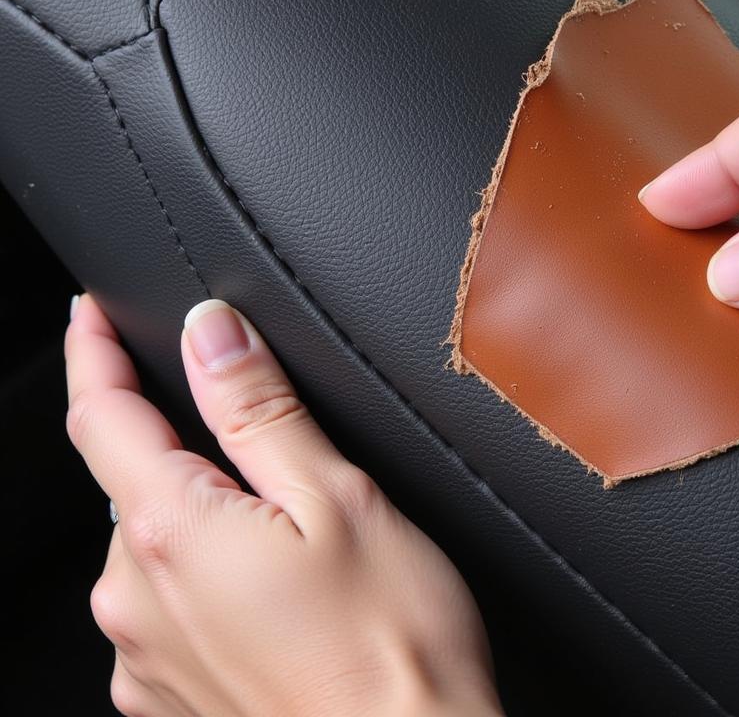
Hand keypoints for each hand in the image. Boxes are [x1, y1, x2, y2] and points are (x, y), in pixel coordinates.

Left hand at [65, 295, 502, 716]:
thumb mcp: (337, 495)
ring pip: (154, 541)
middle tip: (271, 456)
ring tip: (293, 539)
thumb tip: (212, 334)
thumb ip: (259, 409)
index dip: (92, 354)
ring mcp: (146, 657)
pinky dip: (205, 573)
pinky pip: (167, 602)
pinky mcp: (168, 695)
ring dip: (200, 513)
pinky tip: (276, 593)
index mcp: (174, 532)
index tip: (92, 315)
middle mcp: (136, 600)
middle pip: (131, 479)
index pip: (101, 416)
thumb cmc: (391, 645)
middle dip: (180, 444)